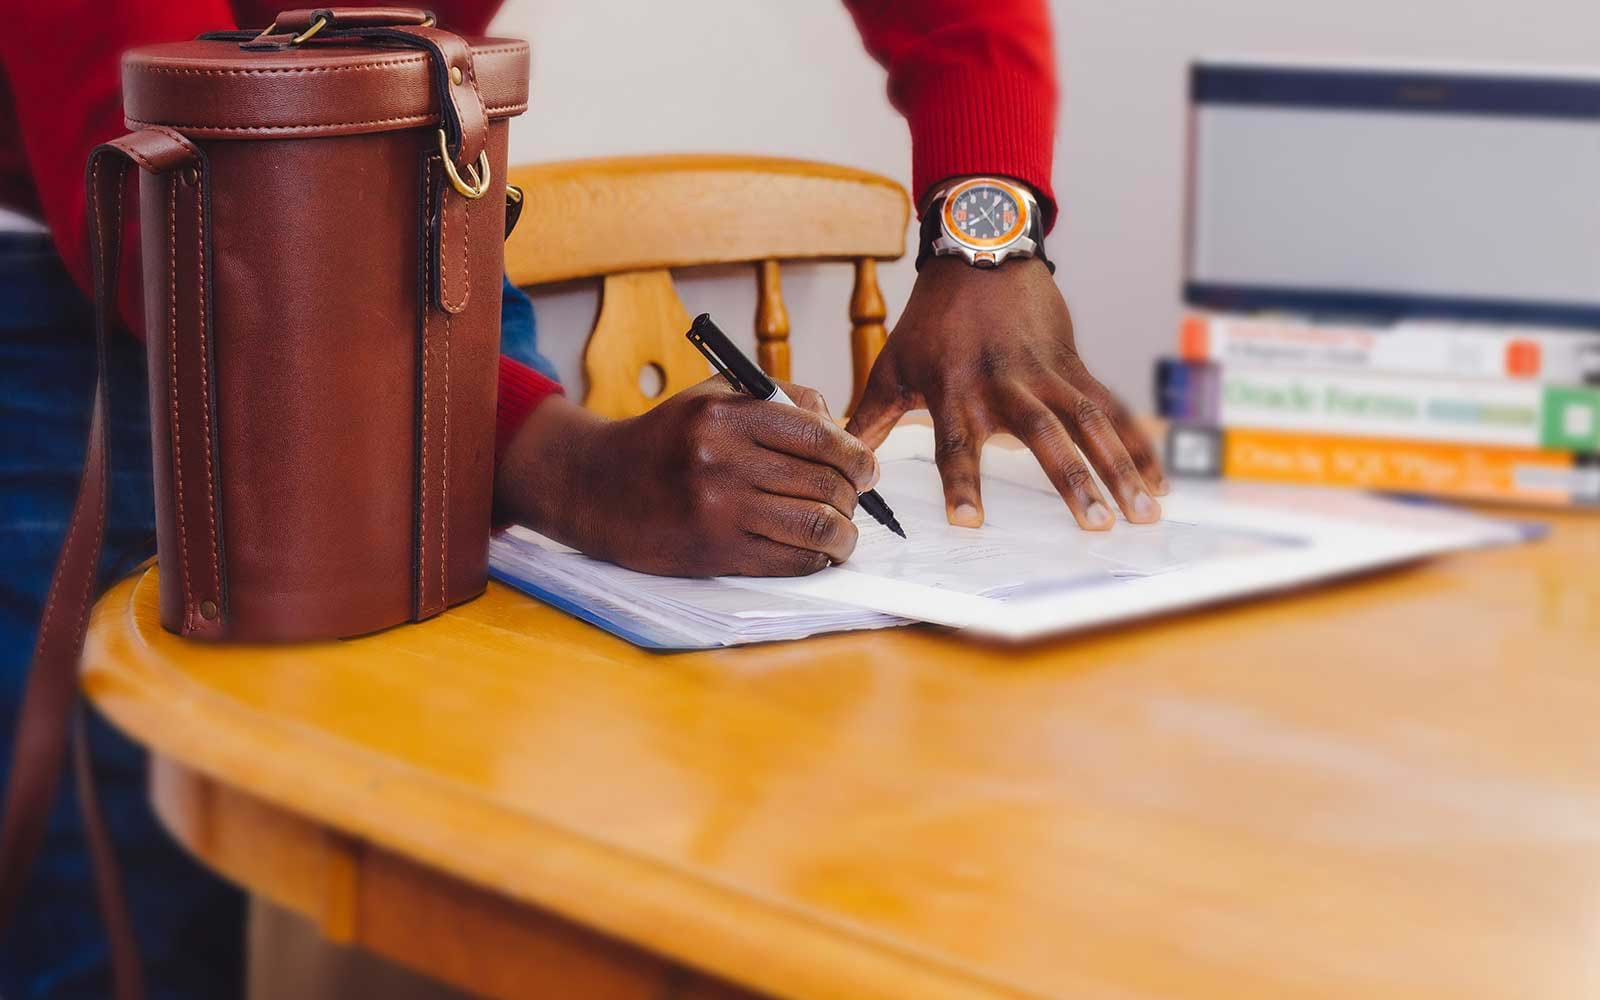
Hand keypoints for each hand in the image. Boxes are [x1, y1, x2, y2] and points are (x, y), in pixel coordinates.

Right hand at [495, 379, 878, 576]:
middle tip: (854, 501)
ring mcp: (718, 509)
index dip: (857, 456)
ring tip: (842, 533)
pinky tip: (816, 552)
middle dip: (853, 496)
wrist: (597, 486)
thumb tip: (842, 431)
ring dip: (843, 535)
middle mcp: (721, 459)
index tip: (867, 468)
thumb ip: (779, 399)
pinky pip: (790, 561)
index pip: (820, 437)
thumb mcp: (713, 396)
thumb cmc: (666, 439)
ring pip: (816, 527)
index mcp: (725, 413)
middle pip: (825, 483)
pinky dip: (816, 559)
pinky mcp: (715, 551)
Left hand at [847, 255, 1166, 528]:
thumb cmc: (931, 319)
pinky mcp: (1075, 366)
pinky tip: (1159, 483)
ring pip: (1092, 423)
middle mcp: (1006, 384)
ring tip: (1144, 513)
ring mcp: (1047, 374)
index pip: (956, 444)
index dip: (962, 482)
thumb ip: (868, 419)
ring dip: (1121, 468)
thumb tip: (838, 460)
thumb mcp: (892, 366)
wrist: (980, 254)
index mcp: (956, 390)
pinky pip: (1113, 408)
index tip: (968, 522)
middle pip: (1043, 436)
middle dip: (1072, 481)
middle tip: (1097, 524)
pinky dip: (1139, 445)